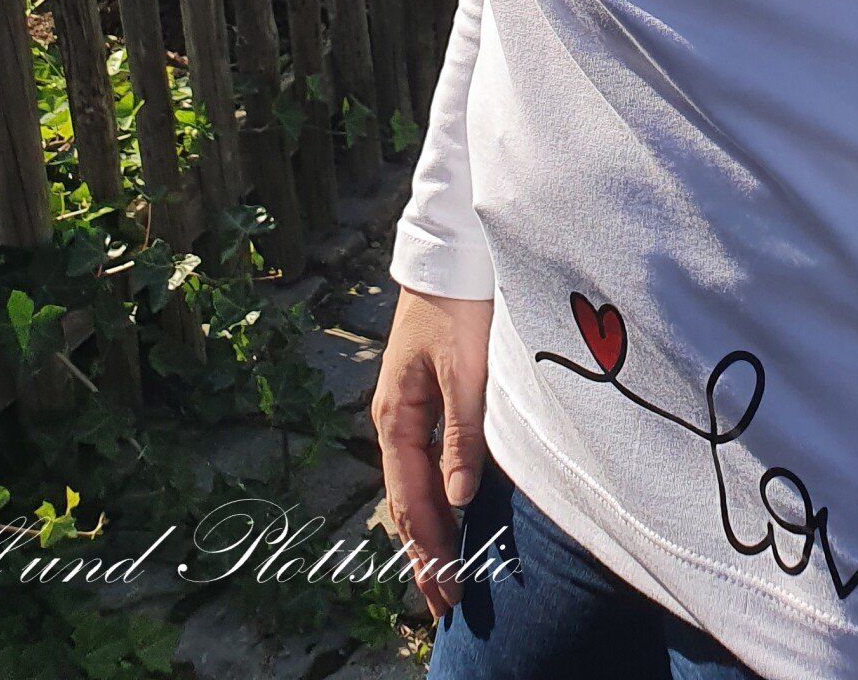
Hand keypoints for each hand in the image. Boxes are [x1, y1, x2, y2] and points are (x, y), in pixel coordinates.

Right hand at [372, 284, 494, 622]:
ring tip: (443, 577)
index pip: (411, 499)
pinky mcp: (421, 401)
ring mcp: (405, 412)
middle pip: (405, 501)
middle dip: (424, 554)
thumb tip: (460, 498)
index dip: (431, 546)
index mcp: (395, 418)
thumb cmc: (457, 306)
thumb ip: (462, 432)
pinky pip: (422, 465)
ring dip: (428, 532)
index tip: (450, 588)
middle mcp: (393, 421)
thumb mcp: (464, 368)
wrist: (450, 254)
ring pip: (413, 486)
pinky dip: (433, 500)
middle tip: (445, 605)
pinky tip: (447, 516)